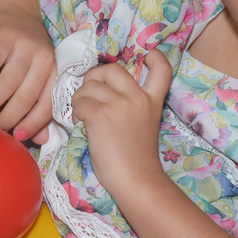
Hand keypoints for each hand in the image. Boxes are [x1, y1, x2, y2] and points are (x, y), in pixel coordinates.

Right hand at [0, 6, 56, 142]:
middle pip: (26, 95)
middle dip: (10, 117)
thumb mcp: (37, 75)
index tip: (18, 137)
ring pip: (9, 81)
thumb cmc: (27, 51)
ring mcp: (26, 45)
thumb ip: (38, 106)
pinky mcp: (6, 35)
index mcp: (54, 71)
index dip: (33, 124)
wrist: (16, 11)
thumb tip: (40, 139)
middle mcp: (44, 58)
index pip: (47, 104)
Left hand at [71, 50, 172, 188]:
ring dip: (81, 99)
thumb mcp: (143, 124)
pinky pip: (79, 102)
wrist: (135, 180)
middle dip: (95, 78)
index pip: (162, 68)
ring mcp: (119, 104)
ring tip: (84, 118)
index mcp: (152, 101)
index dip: (155, 56)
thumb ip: (130, 105)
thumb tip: (100, 91)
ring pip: (89, 85)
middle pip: (111, 69)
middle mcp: (137, 97)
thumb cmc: (135, 160)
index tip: (147, 56)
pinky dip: (75, 113)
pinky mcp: (100, 114)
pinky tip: (82, 126)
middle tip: (90, 95)